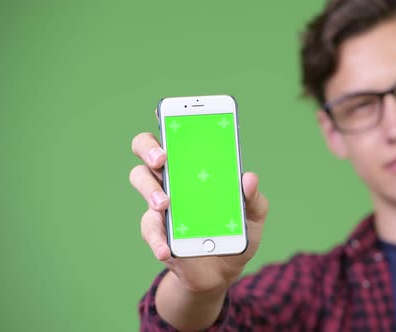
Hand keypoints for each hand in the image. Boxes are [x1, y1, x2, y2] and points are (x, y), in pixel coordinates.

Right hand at [129, 128, 268, 293]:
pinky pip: (151, 231)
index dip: (170, 121)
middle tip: (162, 158)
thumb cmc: (235, 230)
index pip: (177, 136)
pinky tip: (167, 248)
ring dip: (150, 190)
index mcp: (195, 167)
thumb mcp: (253, 214)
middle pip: (146, 151)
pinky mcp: (158, 233)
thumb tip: (248, 178)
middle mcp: (172, 178)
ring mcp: (160, 204)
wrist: (223, 271)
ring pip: (141, 182)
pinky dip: (158, 240)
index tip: (170, 114)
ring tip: (164, 204)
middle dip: (149, 148)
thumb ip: (254, 197)